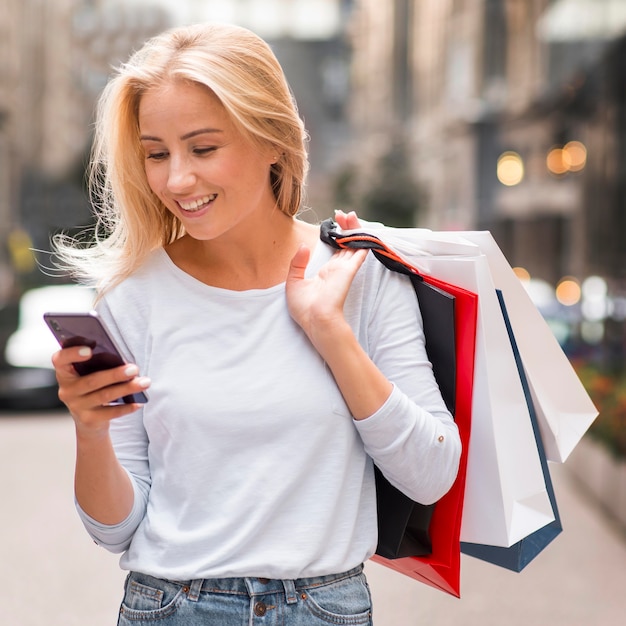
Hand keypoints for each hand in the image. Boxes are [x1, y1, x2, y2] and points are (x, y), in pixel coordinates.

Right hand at [51, 346, 149, 437]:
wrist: (89, 421)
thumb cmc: (93, 388)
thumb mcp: (89, 375)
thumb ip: (97, 364)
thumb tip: (121, 358)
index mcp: (65, 373)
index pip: (60, 360)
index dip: (72, 354)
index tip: (90, 350)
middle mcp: (67, 390)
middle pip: (92, 380)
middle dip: (115, 374)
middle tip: (134, 369)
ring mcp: (76, 406)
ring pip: (105, 395)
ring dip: (127, 388)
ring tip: (144, 382)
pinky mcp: (88, 420)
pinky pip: (111, 413)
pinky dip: (127, 407)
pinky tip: (139, 402)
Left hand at [285, 210, 366, 352]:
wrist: (315, 320)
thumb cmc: (304, 308)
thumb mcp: (293, 281)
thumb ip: (297, 263)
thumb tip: (303, 245)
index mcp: (326, 272)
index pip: (336, 249)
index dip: (337, 235)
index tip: (335, 222)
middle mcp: (338, 269)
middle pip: (347, 243)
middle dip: (346, 228)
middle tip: (343, 214)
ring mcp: (344, 269)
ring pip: (354, 244)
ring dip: (354, 229)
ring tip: (350, 215)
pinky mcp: (348, 271)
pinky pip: (359, 252)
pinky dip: (362, 240)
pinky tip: (362, 229)